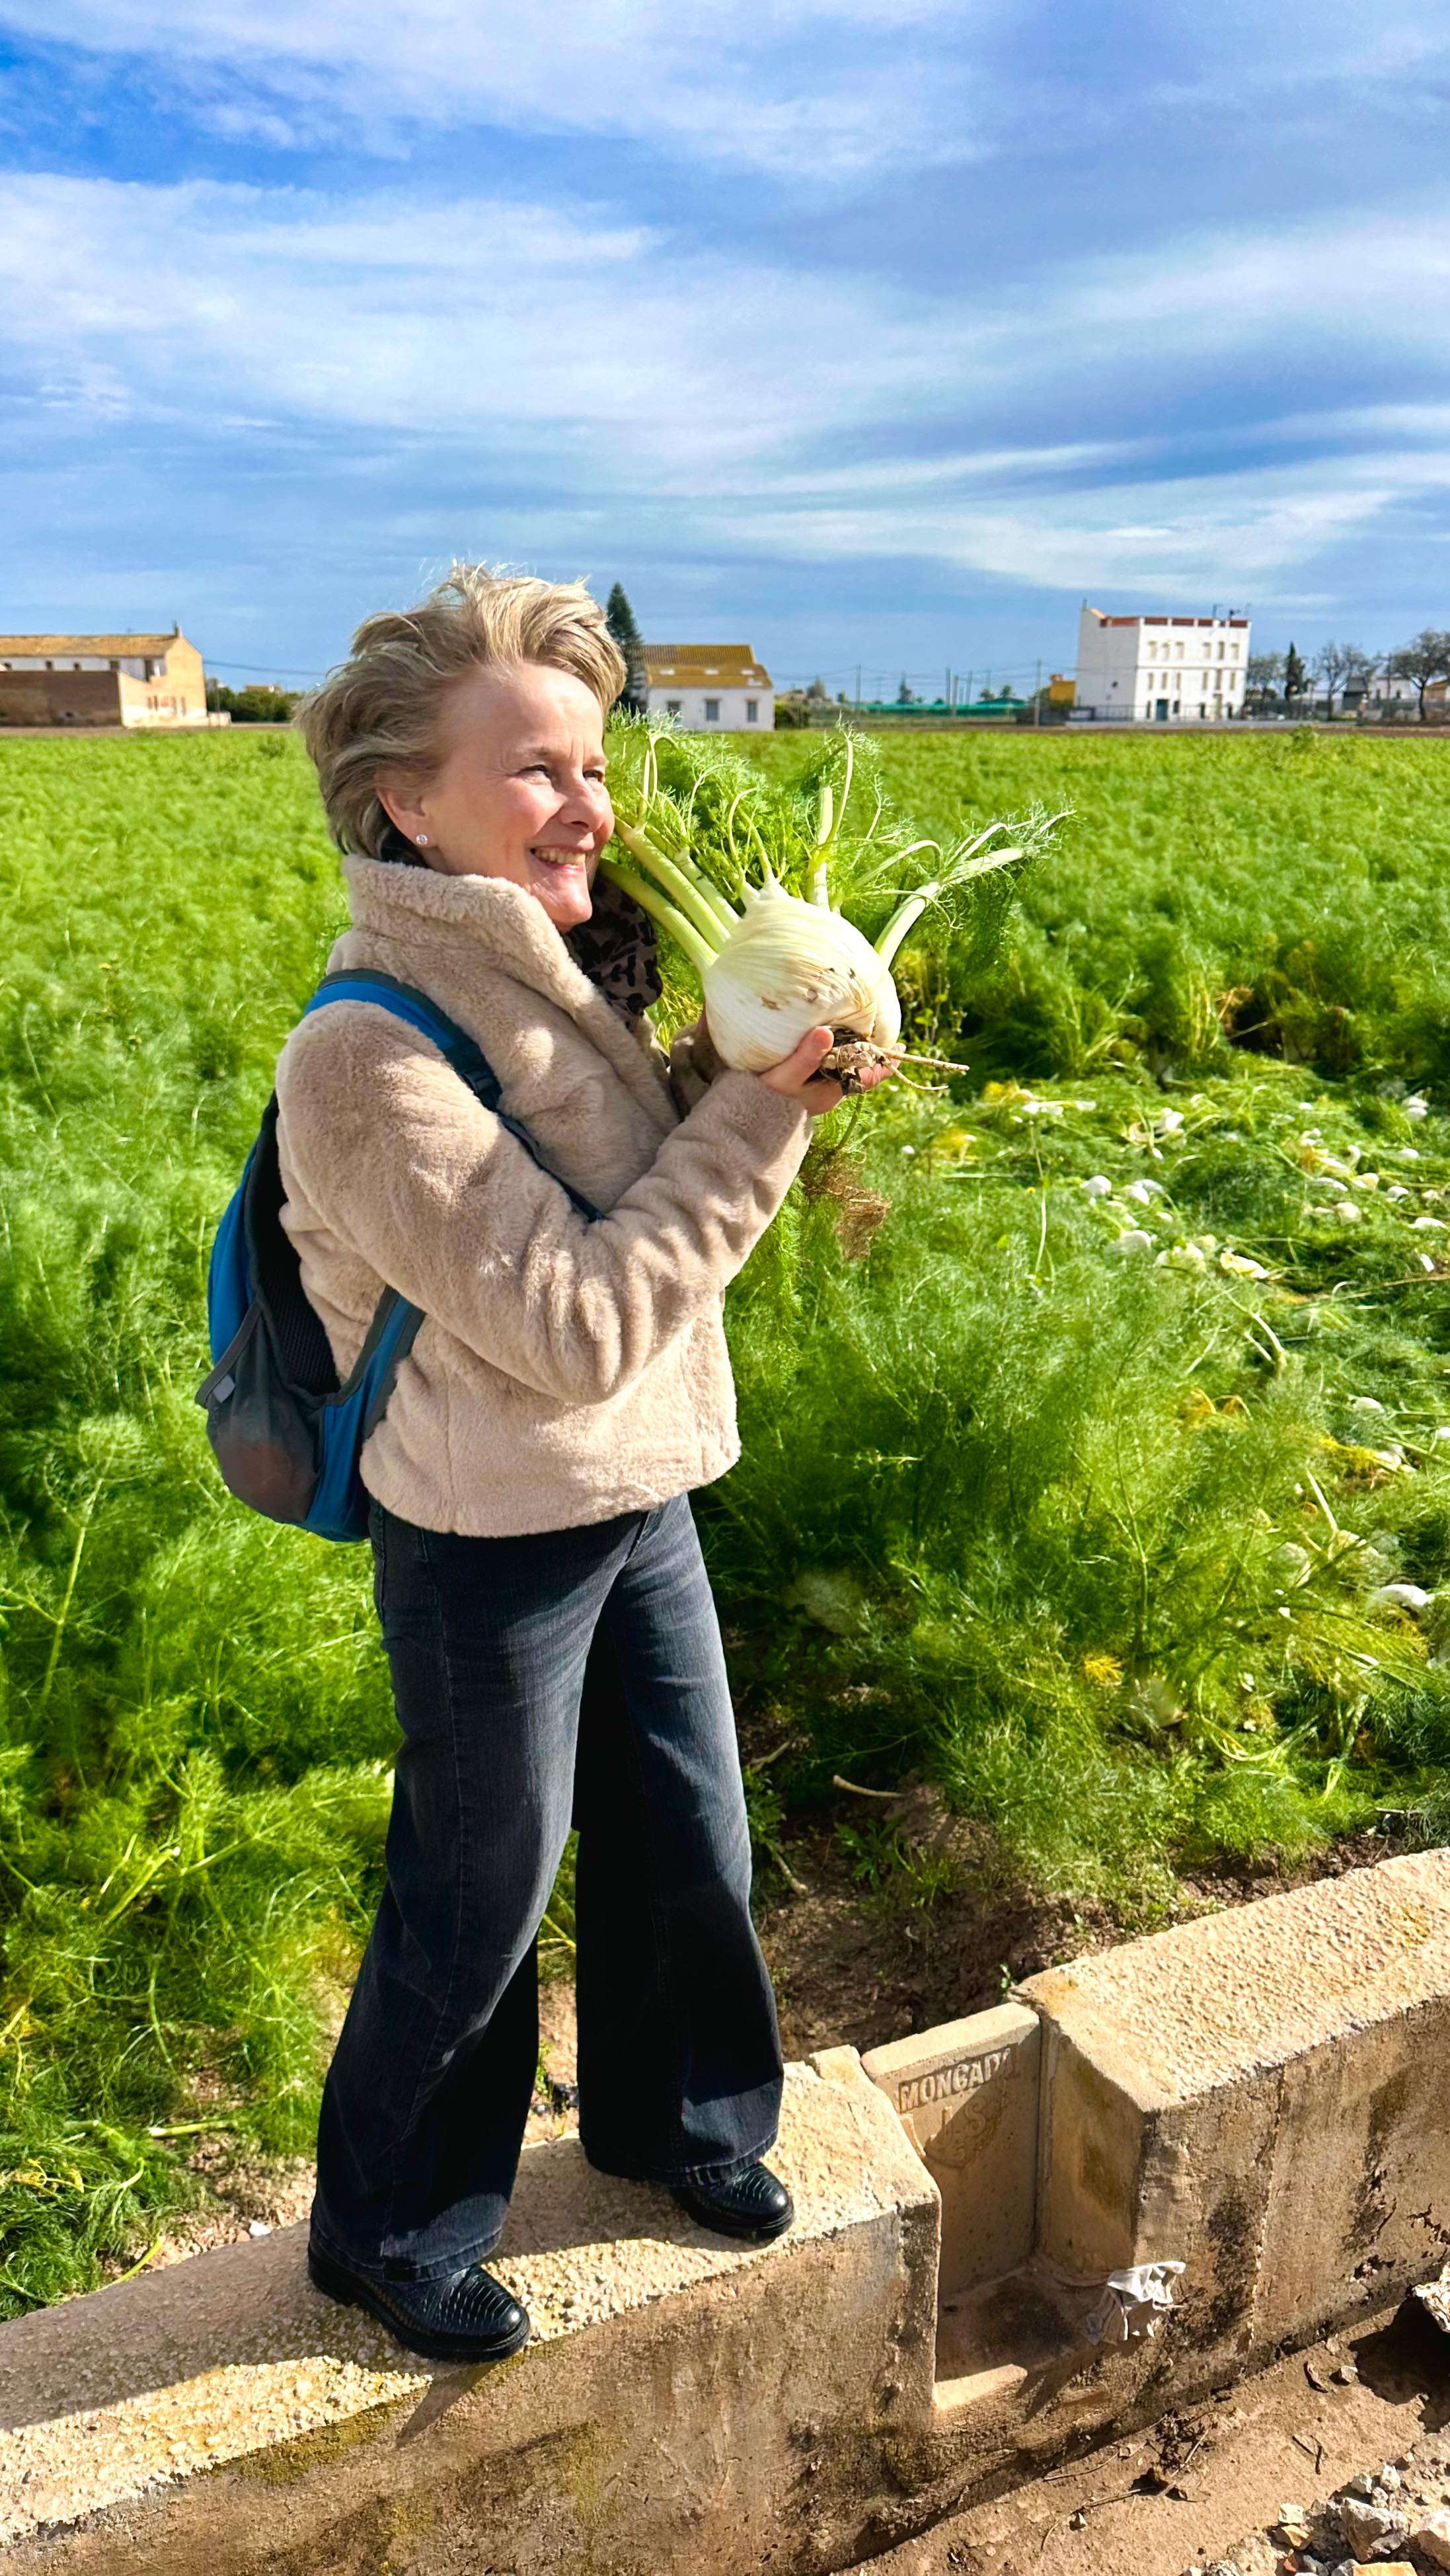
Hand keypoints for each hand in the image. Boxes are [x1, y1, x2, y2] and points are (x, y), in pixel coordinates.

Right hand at [758, 1026, 897, 1117]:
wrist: (742, 1125)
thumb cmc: (763, 1103)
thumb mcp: (785, 1078)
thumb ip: (805, 1057)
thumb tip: (826, 1033)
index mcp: (832, 1091)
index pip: (868, 1077)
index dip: (885, 1062)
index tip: (900, 1045)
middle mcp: (828, 1092)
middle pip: (858, 1070)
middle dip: (869, 1051)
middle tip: (877, 1029)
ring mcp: (815, 1090)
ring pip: (842, 1069)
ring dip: (850, 1051)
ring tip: (854, 1029)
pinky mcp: (802, 1086)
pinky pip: (826, 1068)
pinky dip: (832, 1053)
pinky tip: (824, 1040)